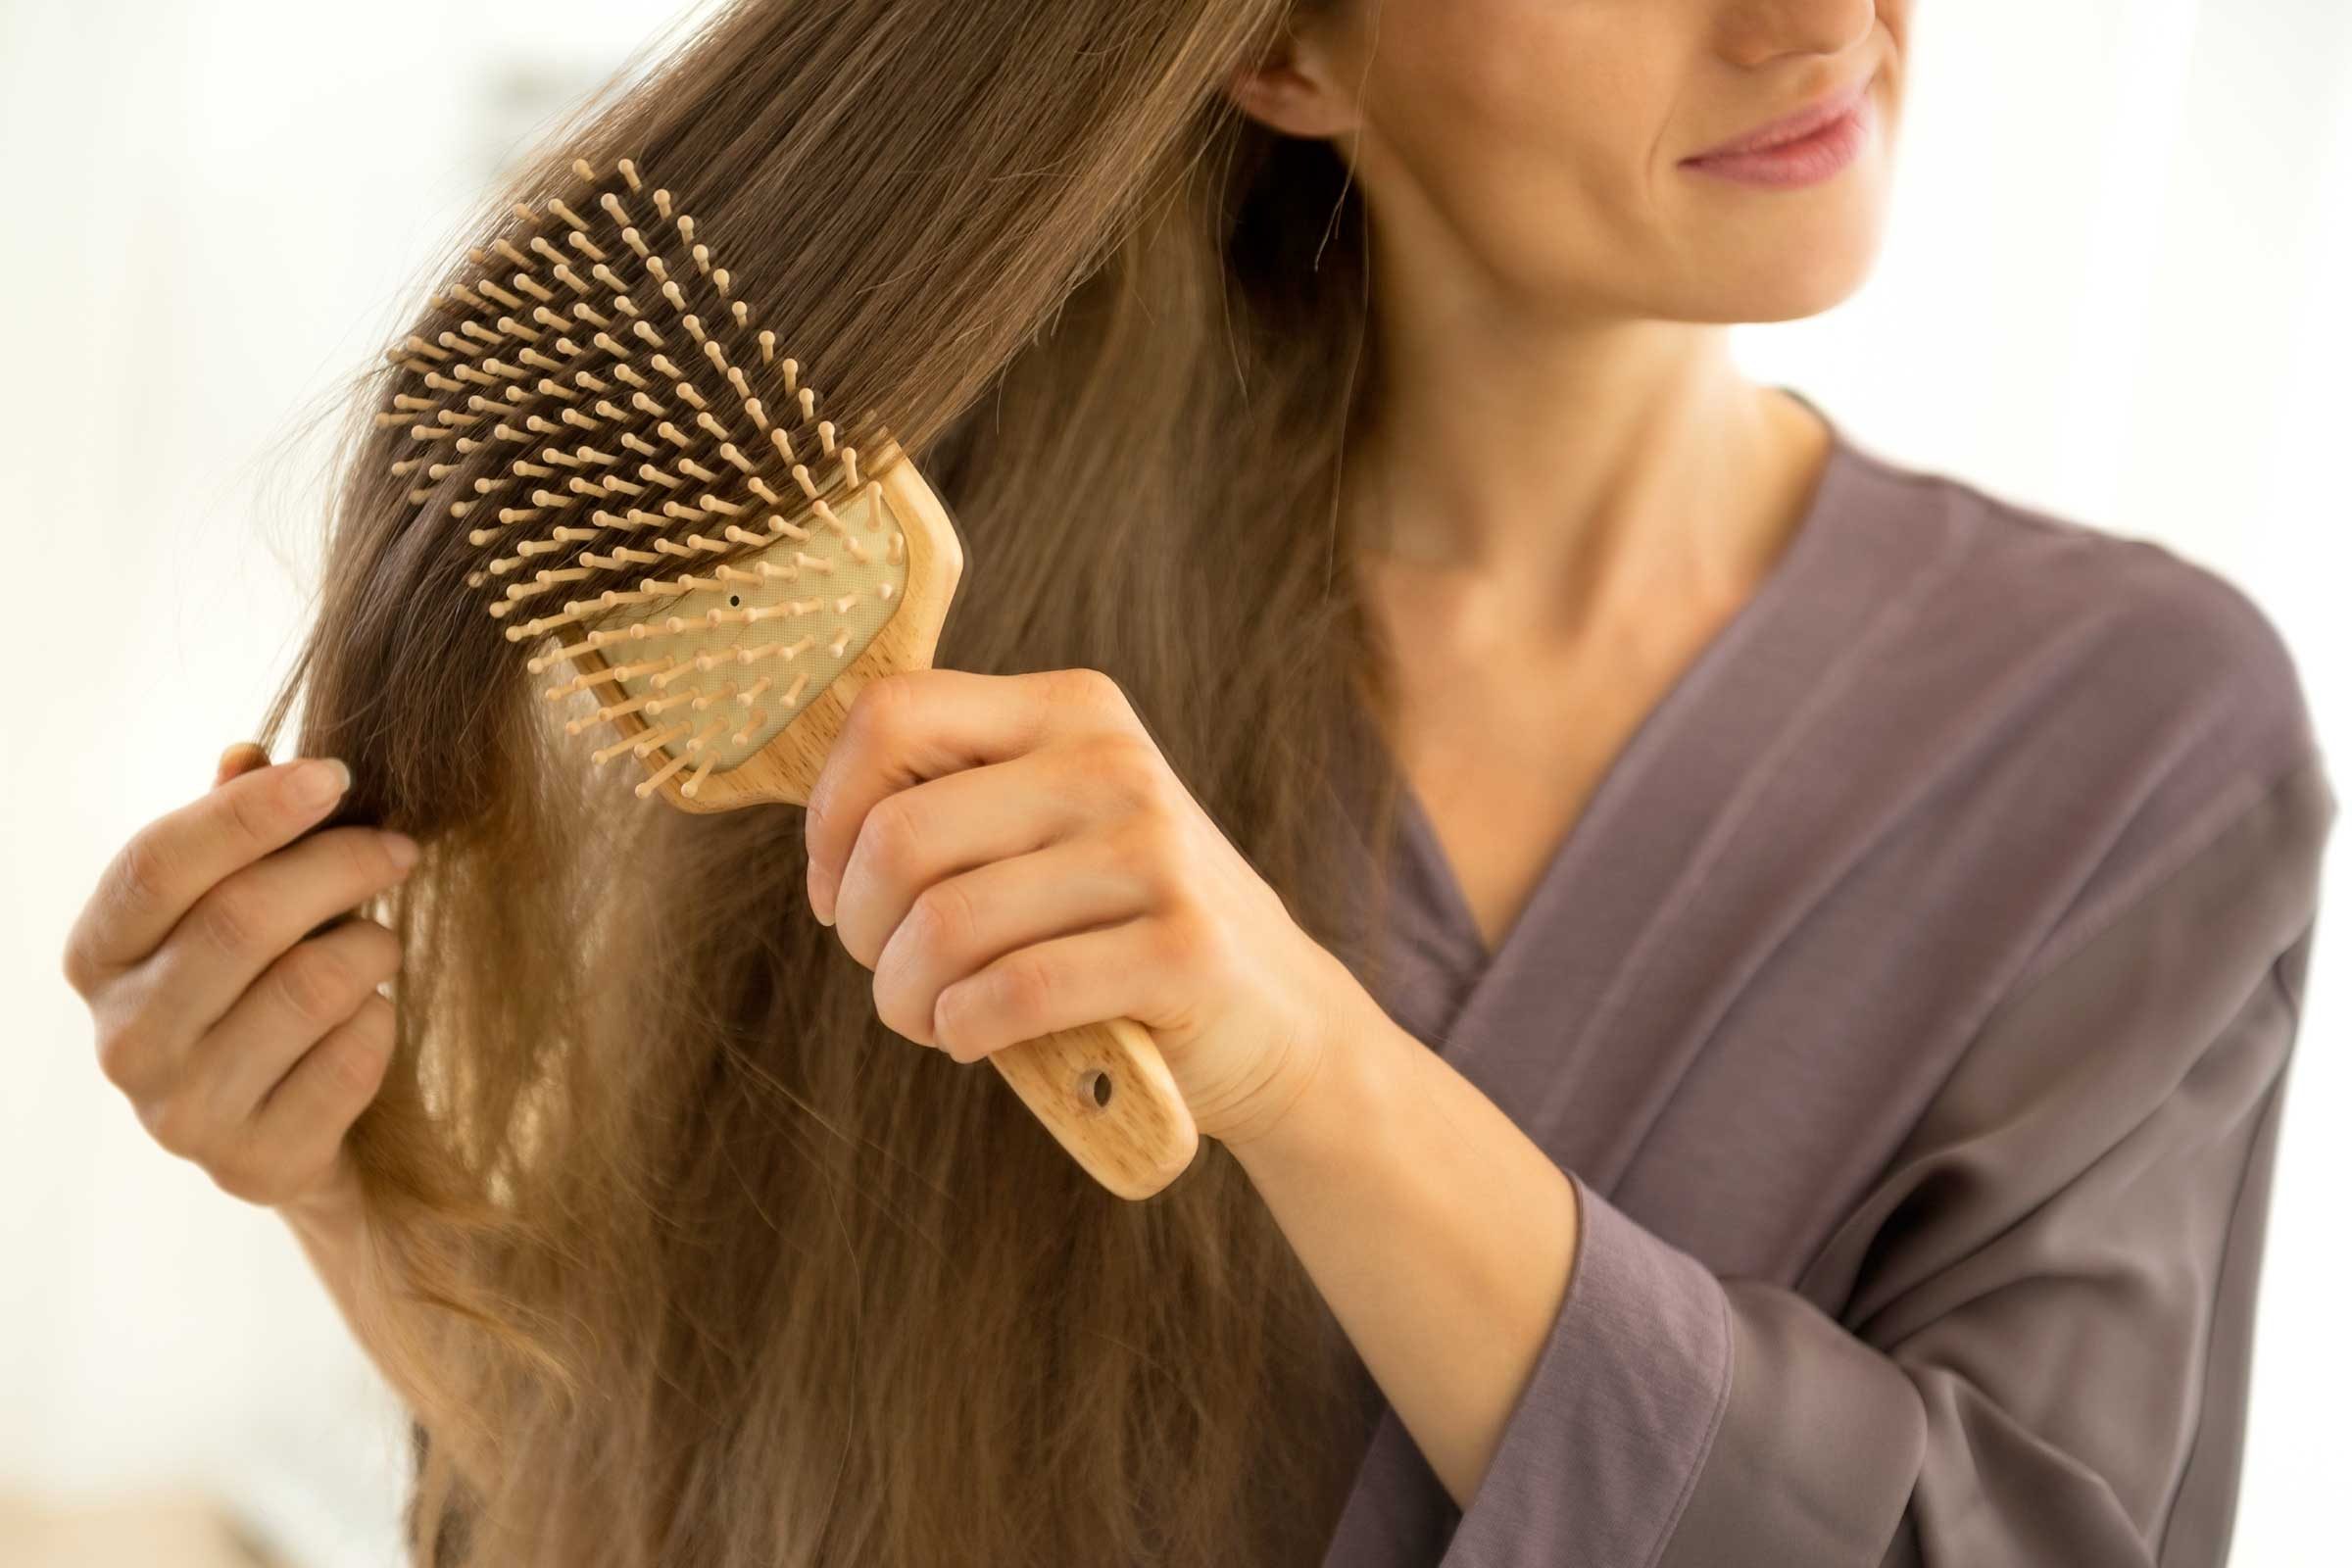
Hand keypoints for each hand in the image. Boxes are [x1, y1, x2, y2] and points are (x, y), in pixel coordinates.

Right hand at [61, 743, 419, 1230]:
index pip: (158, 865)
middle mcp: (121, 1041)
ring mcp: (180, 1114)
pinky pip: (354, 1056)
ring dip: (370, 946)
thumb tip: (247, 753)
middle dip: (340, 866)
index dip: (250, 812)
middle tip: (399, 849)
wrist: (290, 1128)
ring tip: (376, 944)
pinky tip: (369, 1017)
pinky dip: (383, 1019)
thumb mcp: (234, 902)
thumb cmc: (258, 983)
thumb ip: (234, 830)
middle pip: (240, 921)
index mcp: (98, 957)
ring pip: (311, 987)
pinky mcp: (252, 1164)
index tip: (336, 775)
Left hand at [801, 668, 1372, 1146]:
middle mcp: (1114, 761)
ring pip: (945, 923)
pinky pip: (1013, 992)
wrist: (1274, 1015)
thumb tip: (817, 837)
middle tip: (888, 972)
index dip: (829, 815)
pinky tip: (975, 1038)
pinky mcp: (1184, 949)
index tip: (836, 887)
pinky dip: (964, 1031)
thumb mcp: (1047, 829)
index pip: (890, 714)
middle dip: (860, 929)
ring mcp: (1156, 851)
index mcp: (1070, 708)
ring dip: (904, 998)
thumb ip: (950, 802)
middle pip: (899, 835)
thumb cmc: (1117, 925)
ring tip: (926, 1017)